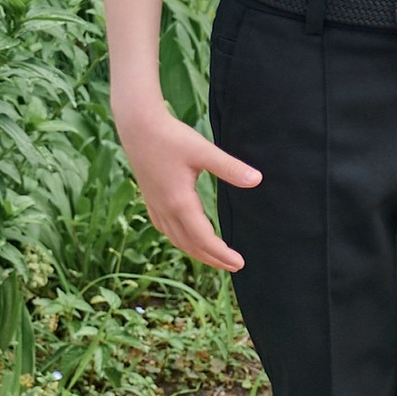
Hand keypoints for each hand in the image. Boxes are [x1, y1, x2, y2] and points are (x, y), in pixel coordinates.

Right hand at [114, 93, 259, 271]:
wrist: (139, 129)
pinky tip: (188, 238)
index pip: (203, 238)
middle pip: (190, 245)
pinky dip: (182, 240)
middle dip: (212, 258)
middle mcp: (165, 211)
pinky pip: (167, 230)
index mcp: (179, 203)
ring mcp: (155, 208)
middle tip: (235, 266)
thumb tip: (257, 180)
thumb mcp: (205, 151)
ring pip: (177, 240)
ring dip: (197, 252)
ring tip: (216, 258)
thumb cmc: (173, 138)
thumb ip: (230, 167)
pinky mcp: (151, 201)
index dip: (221, 254)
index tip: (240, 263)